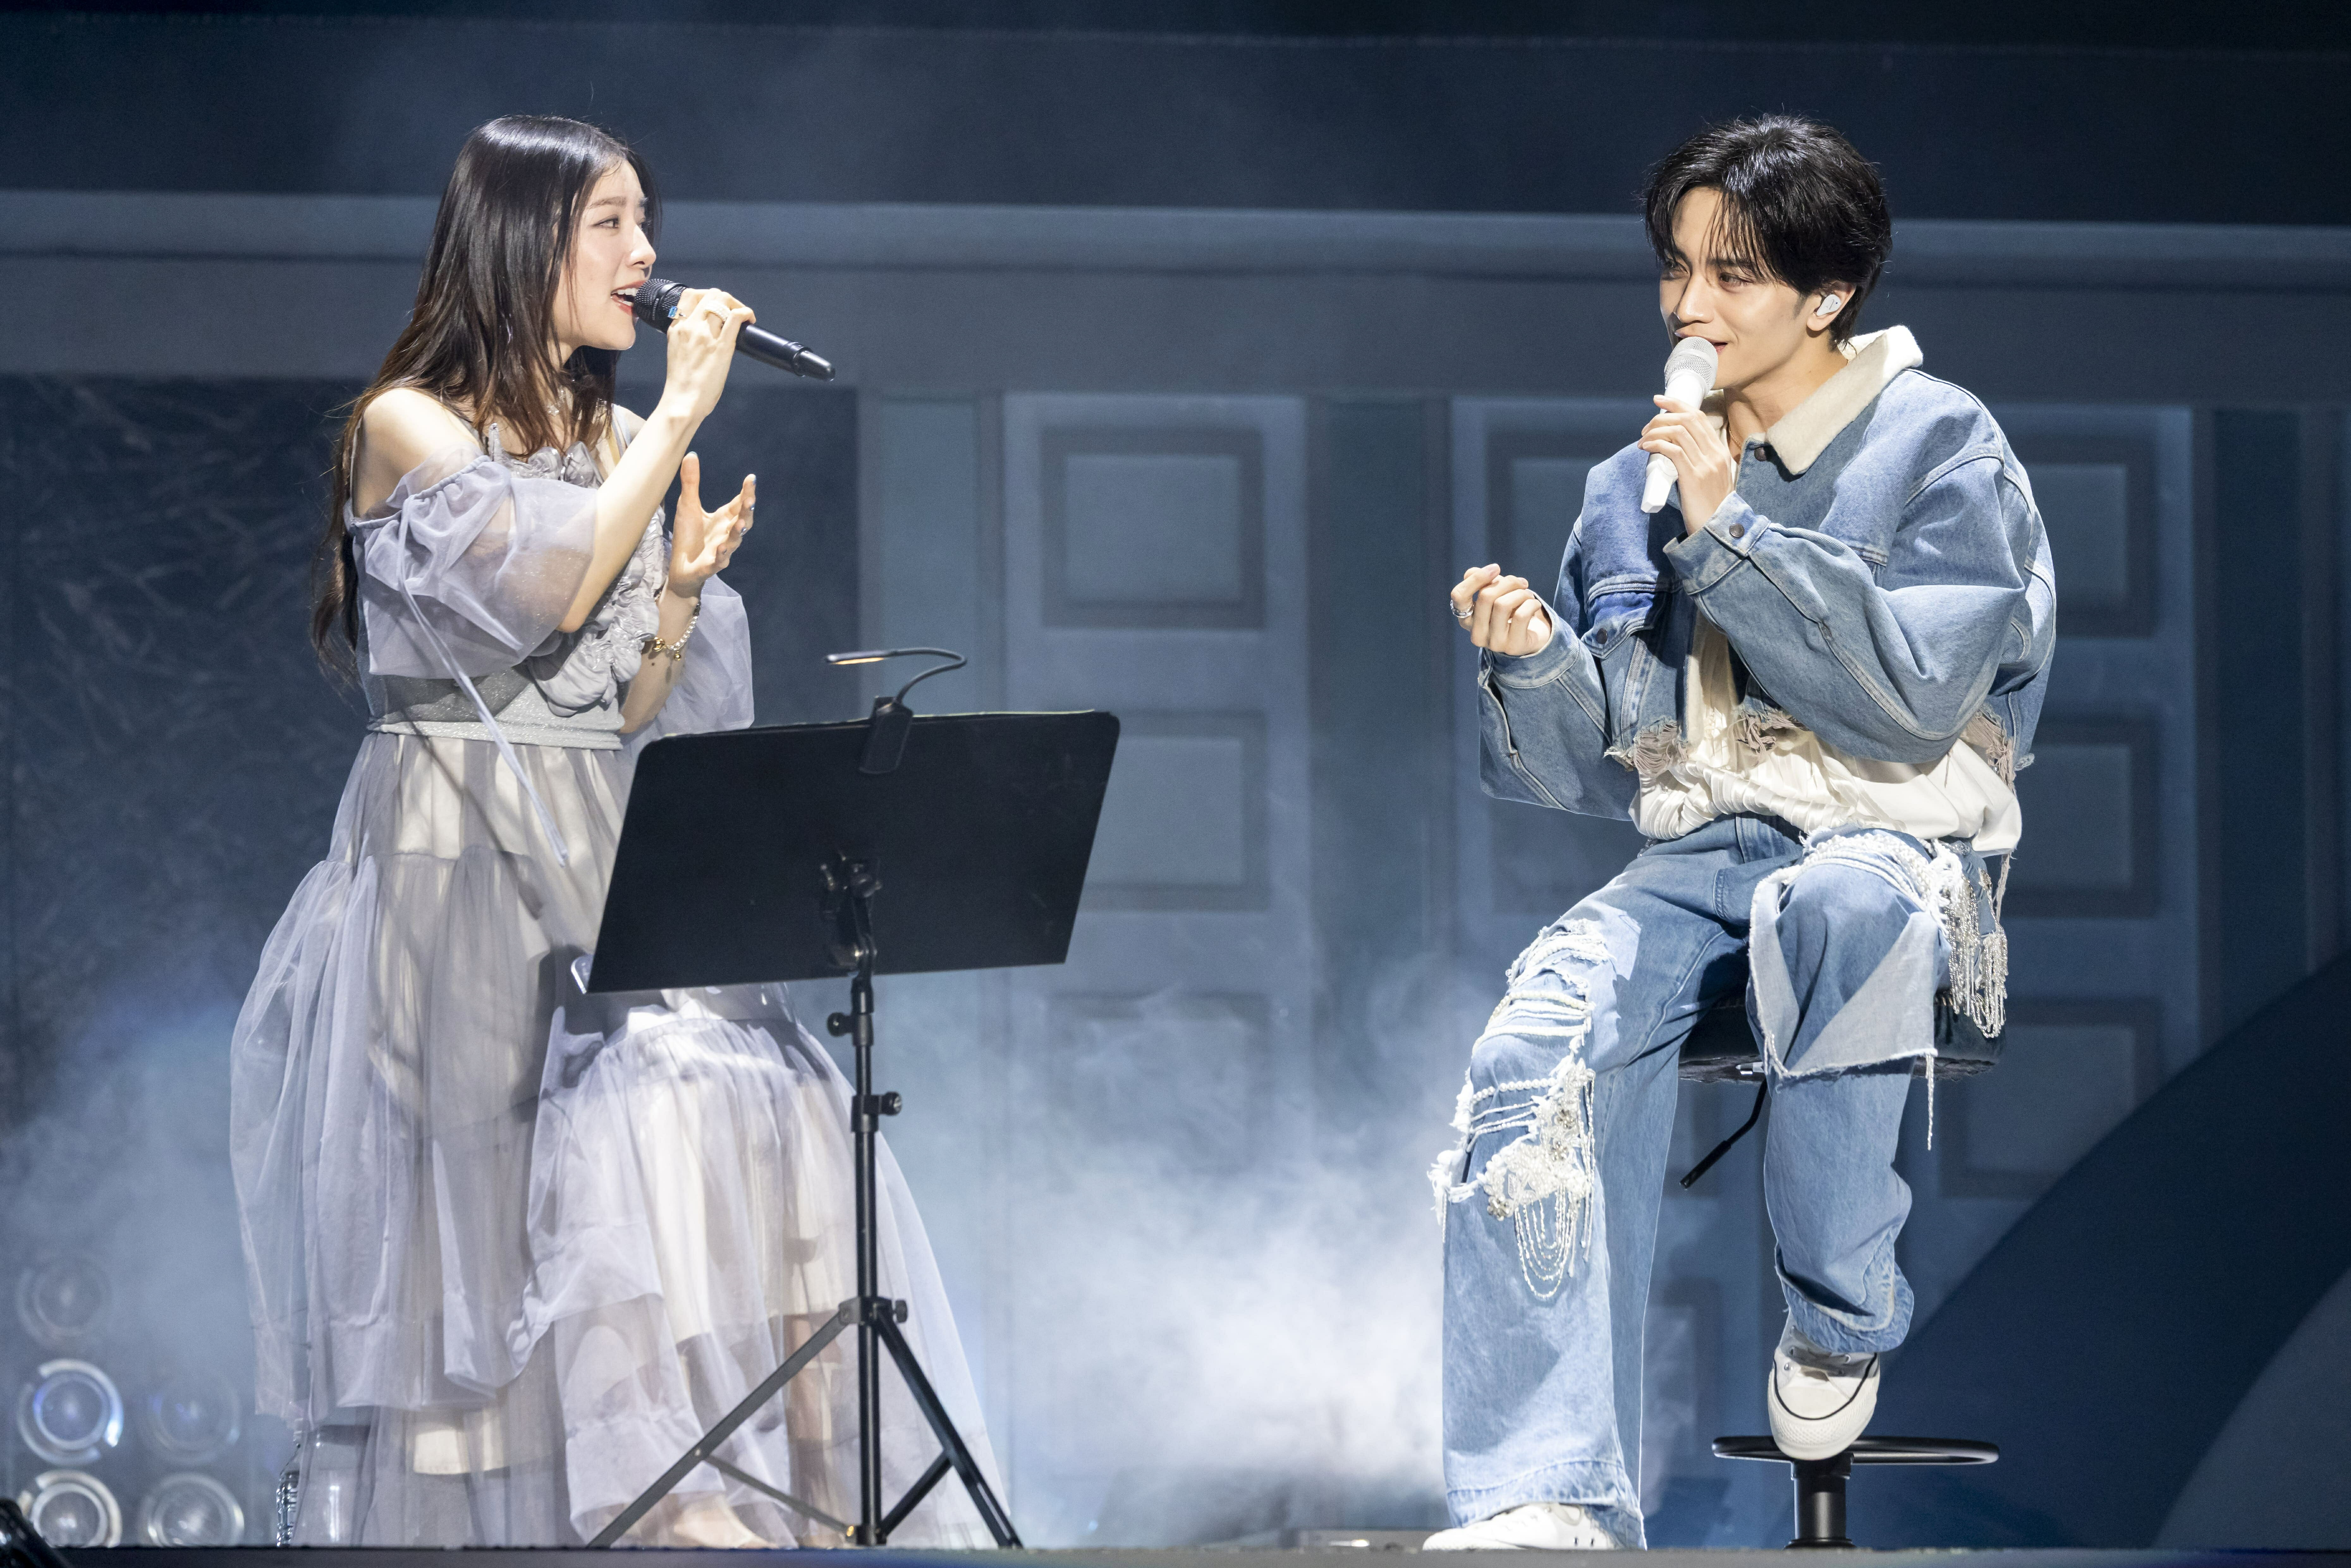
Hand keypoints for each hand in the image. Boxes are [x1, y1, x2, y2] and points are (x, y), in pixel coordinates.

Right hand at [657, 287, 755, 423]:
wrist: (682, 401)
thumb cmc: (682, 382)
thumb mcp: (677, 350)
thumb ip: (686, 337)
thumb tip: (702, 332)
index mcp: (676, 328)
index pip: (689, 295)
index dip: (706, 295)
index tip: (715, 306)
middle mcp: (689, 327)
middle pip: (709, 293)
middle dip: (725, 298)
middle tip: (732, 310)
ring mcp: (705, 335)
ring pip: (722, 300)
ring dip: (736, 304)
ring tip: (742, 316)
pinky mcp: (721, 346)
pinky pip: (735, 317)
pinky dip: (745, 312)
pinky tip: (749, 318)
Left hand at [669, 452, 752, 596]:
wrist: (681, 567)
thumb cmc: (688, 535)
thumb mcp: (687, 505)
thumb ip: (691, 482)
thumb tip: (691, 454)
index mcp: (724, 518)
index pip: (740, 503)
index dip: (747, 492)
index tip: (751, 478)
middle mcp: (727, 533)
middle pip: (743, 521)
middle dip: (748, 510)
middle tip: (750, 499)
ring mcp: (721, 550)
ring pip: (734, 541)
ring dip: (738, 533)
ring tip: (740, 523)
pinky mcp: (711, 565)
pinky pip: (719, 562)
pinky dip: (721, 557)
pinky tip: (722, 550)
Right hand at [1450, 564, 1552, 655]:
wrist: (1531, 636)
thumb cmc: (1510, 611)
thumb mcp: (1495, 594)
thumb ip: (1483, 582)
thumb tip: (1472, 572)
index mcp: (1466, 619)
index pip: (1459, 595)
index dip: (1476, 578)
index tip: (1495, 568)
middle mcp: (1475, 633)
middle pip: (1485, 596)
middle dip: (1507, 582)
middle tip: (1521, 582)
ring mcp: (1493, 643)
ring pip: (1503, 605)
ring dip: (1521, 593)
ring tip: (1528, 595)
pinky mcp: (1513, 646)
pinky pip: (1521, 615)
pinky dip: (1531, 604)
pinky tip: (1535, 605)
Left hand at [1639, 395, 1735, 533]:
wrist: (1717, 528)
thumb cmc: (1709, 505)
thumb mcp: (1710, 477)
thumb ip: (1699, 460)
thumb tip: (1674, 448)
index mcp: (1719, 451)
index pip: (1698, 417)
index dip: (1678, 405)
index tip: (1660, 400)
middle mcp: (1714, 453)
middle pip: (1687, 419)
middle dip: (1663, 416)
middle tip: (1645, 427)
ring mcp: (1705, 464)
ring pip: (1678, 432)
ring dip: (1655, 431)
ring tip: (1642, 440)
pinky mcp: (1693, 476)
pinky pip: (1672, 450)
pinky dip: (1656, 444)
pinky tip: (1646, 448)